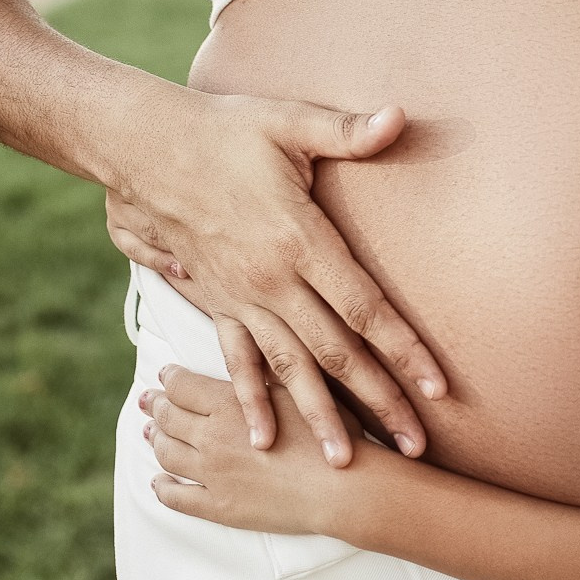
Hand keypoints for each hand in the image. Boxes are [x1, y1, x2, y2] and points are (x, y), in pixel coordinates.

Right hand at [106, 93, 443, 466]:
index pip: (366, 308)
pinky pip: (238, 359)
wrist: (141, 146)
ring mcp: (241, 297)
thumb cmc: (224, 130)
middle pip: (339, 353)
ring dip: (322, 417)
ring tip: (349, 462)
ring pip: (292, 369)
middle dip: (380, 401)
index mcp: (301, 242)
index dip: (404, 350)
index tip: (437, 388)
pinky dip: (251, 401)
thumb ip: (347, 130)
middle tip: (416, 447)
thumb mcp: (289, 122)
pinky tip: (264, 439)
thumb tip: (399, 117)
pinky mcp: (215, 301)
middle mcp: (273, 282)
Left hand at [143, 365, 355, 535]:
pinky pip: (177, 497)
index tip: (165, 376)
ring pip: (168, 454)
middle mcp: (212, 437)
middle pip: (170, 418)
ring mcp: (212, 474)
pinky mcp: (218, 506)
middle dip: (156, 406)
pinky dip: (162, 488)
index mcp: (231, 404)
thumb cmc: (331, 434)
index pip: (184, 386)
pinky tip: (159, 482)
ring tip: (150, 434)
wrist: (343, 487)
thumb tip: (251, 361)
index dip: (171, 379)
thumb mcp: (302, 390)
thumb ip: (268, 377)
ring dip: (155, 441)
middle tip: (148, 400)